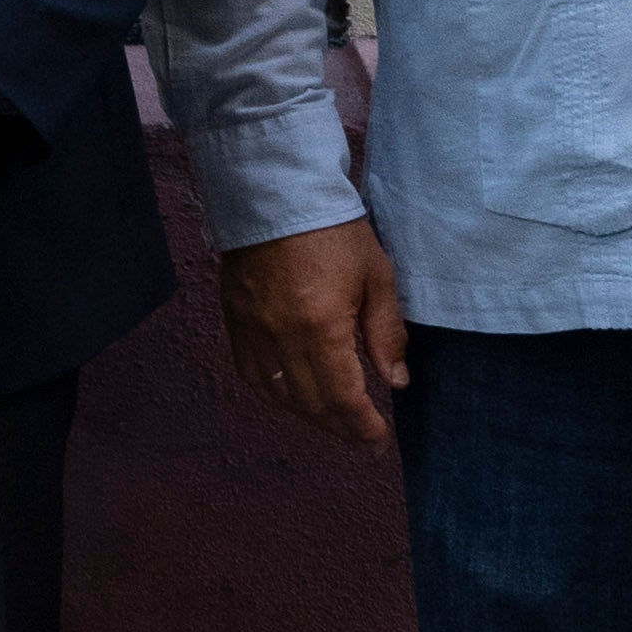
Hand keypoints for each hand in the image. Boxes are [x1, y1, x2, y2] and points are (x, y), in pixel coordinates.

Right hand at [221, 222, 407, 439]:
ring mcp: (253, 331)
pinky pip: (251, 374)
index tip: (379, 438)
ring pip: (278, 396)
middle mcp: (282, 338)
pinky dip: (273, 394)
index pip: (343, 398)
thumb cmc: (334, 231)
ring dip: (308, 416)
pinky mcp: (235, 321)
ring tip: (332, 421)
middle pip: (311, 404)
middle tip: (362, 437)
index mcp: (321, 328)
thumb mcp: (376, 277)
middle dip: (340, 427)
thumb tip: (395, 382)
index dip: (363, 426)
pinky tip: (291, 397)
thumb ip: (386, 334)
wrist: (275, 194)